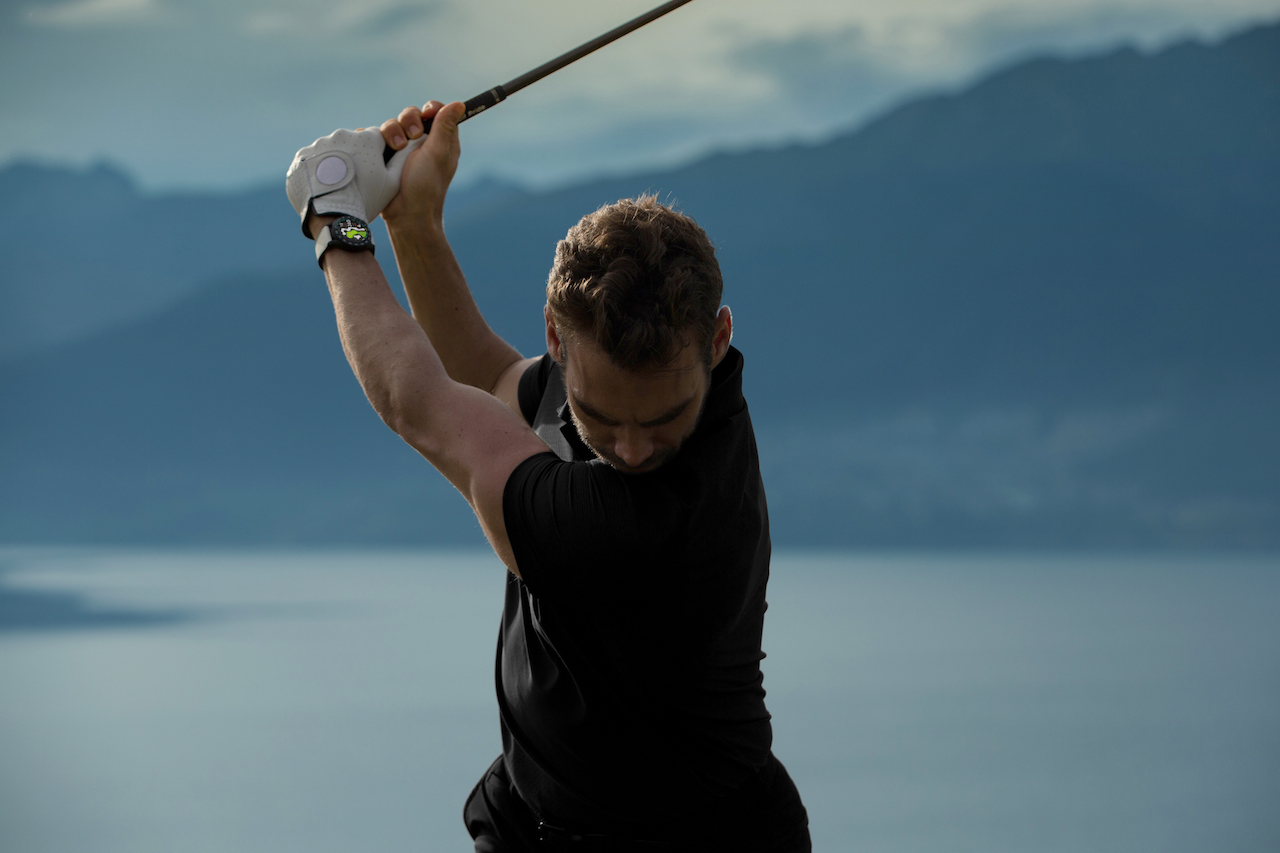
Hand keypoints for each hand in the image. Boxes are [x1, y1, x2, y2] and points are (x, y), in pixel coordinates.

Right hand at [377, 101, 464, 229]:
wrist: (404, 213)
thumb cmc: (426, 186)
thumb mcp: (438, 153)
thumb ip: (445, 127)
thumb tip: (460, 104)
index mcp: (440, 140)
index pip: (435, 112)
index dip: (429, 109)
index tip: (426, 114)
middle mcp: (421, 143)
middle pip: (410, 115)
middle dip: (407, 120)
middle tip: (410, 136)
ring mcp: (401, 150)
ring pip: (390, 125)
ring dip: (390, 131)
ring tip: (394, 148)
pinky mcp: (383, 157)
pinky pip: (373, 137)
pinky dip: (372, 138)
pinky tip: (376, 147)